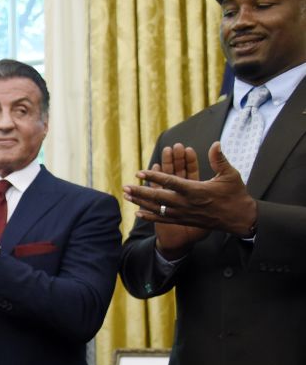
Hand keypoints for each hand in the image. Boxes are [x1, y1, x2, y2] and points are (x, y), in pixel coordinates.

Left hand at [125, 142, 257, 248]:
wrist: (239, 219)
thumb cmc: (235, 195)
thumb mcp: (230, 175)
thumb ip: (219, 160)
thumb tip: (215, 144)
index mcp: (196, 190)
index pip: (170, 182)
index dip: (153, 177)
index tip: (139, 172)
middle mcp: (186, 203)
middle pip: (158, 197)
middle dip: (140, 192)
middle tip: (125, 187)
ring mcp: (184, 214)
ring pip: (158, 209)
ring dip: (141, 202)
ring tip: (126, 197)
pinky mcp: (184, 221)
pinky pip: (164, 219)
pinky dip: (150, 216)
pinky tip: (138, 213)